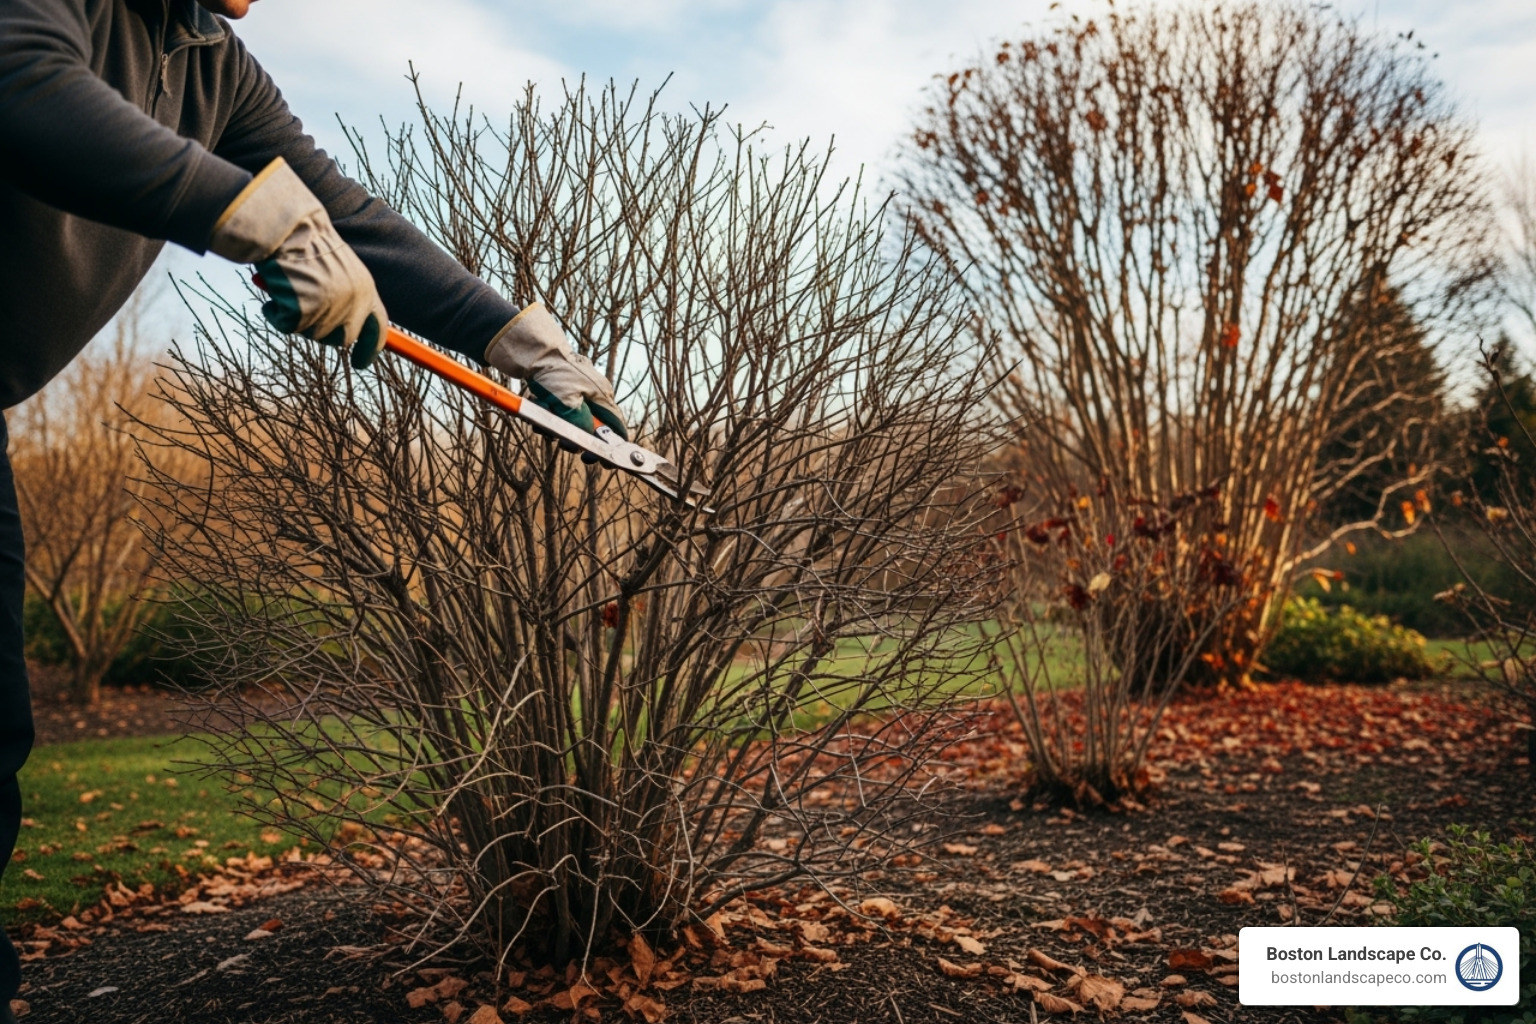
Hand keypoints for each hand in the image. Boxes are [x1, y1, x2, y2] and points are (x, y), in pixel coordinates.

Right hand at [209, 158, 386, 368]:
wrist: (287, 226)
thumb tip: (344, 333)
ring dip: (296, 316)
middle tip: (302, 312)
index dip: (370, 348)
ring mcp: (329, 309)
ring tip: (288, 286)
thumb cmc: (307, 242)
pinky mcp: (303, 312)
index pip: (377, 327)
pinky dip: (274, 312)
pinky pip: (285, 325)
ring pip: (312, 334)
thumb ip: (345, 296)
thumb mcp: (338, 269)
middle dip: (321, 331)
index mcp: (366, 289)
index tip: (362, 364)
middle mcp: (353, 303)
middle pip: (342, 339)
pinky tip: (274, 289)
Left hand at [484, 303, 627, 439]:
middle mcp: (594, 398)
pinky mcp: (562, 395)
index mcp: (603, 397)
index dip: (611, 447)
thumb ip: (580, 424)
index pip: (617, 428)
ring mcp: (578, 396)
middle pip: (591, 431)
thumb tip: (587, 440)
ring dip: (556, 428)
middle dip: (575, 438)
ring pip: (571, 425)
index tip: (600, 460)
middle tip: (563, 442)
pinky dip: (547, 418)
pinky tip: (539, 409)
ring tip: (543, 421)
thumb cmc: (554, 372)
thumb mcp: (568, 402)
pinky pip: (557, 416)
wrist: (533, 351)